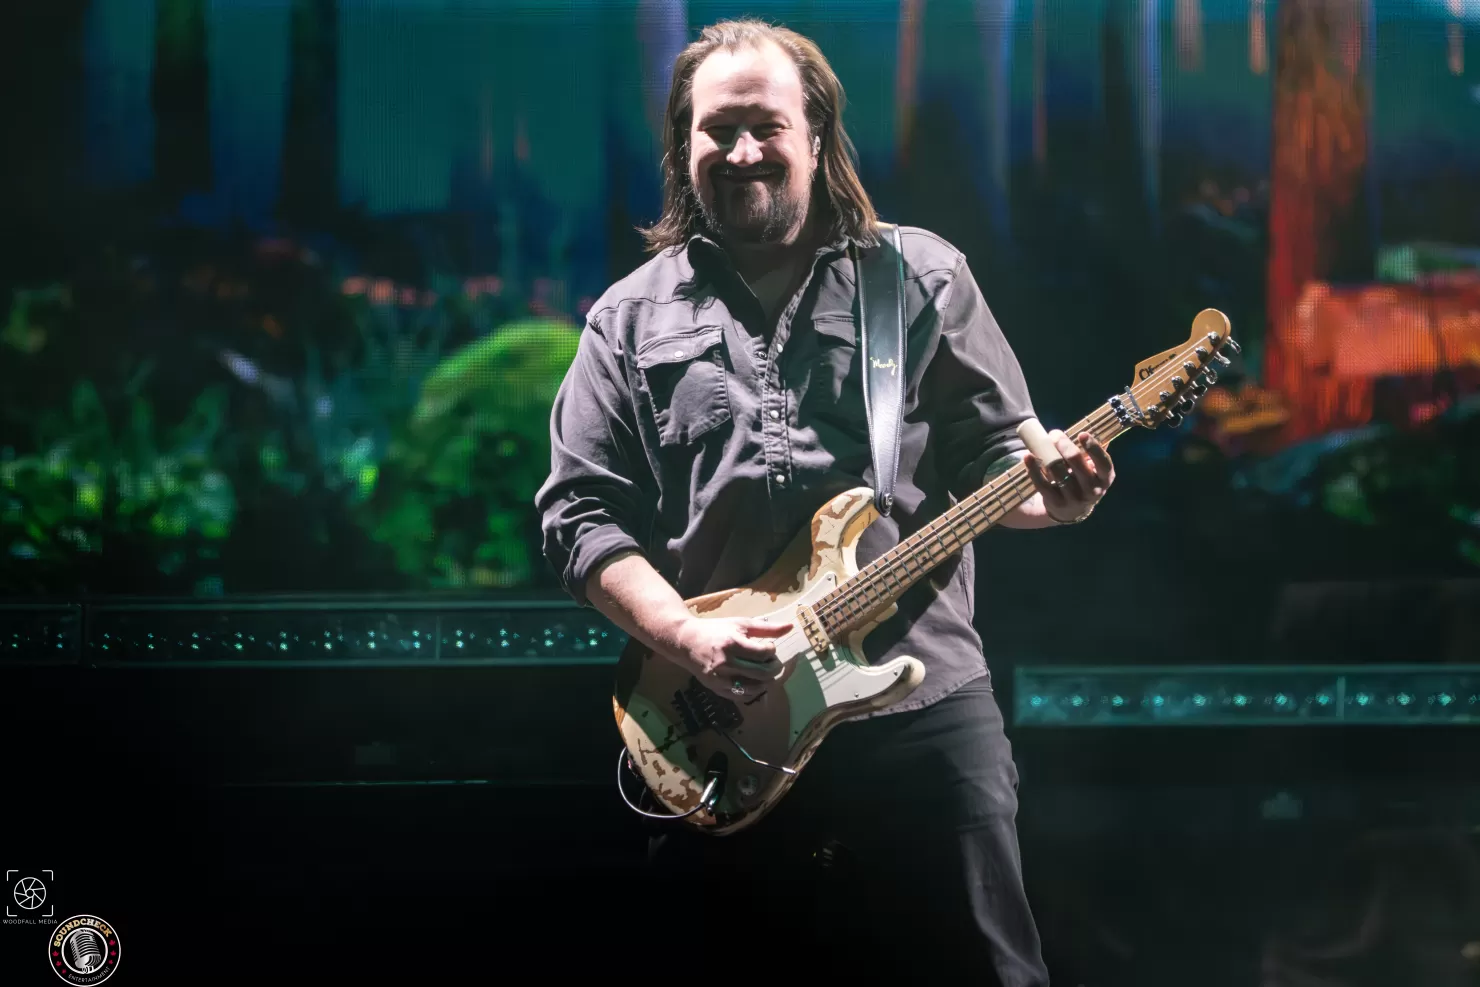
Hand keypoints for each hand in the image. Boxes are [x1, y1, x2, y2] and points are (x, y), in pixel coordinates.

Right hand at [666, 615, 794, 682]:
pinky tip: (754, 681)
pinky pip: (742, 696)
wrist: (686, 642)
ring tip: (765, 672)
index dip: (772, 651)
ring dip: (766, 682)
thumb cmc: (716, 630)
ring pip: (755, 688)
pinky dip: (753, 690)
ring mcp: (720, 679)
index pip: (764, 653)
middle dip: (774, 668)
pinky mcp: (717, 689)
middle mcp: (725, 663)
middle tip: (773, 663)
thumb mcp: (741, 624)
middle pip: (763, 673)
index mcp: (732, 644)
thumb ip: (767, 628)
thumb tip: (791, 627)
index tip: (769, 648)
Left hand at [1024, 430, 1114, 522]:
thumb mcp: (1092, 469)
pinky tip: (1028, 456)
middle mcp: (1092, 490)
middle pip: (1076, 463)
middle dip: (1064, 445)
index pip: (1103, 462)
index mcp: (1104, 478)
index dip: (1093, 448)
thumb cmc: (1083, 479)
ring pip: (1058, 472)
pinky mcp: (1055, 503)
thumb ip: (1087, 453)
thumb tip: (1068, 431)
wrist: (1073, 509)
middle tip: (1055, 435)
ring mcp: (1074, 498)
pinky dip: (1033, 468)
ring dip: (1048, 454)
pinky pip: (1042, 484)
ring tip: (1042, 443)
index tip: (1082, 434)